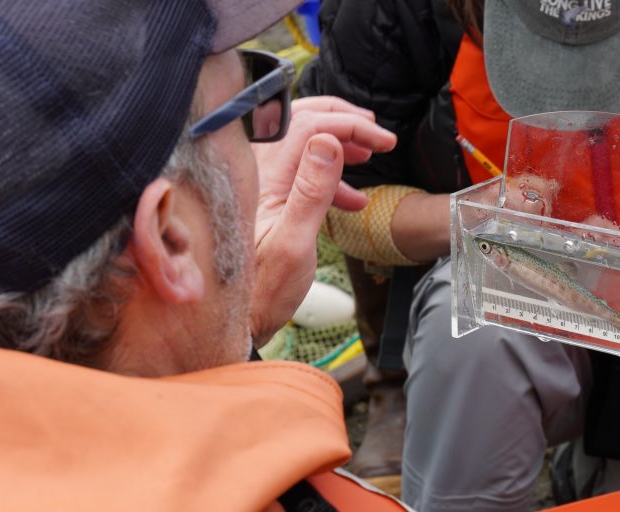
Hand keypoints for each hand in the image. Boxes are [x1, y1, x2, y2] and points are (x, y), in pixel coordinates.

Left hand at [249, 96, 396, 344]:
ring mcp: (262, 186)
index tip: (382, 141)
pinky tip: (354, 199)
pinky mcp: (268, 202)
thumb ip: (311, 192)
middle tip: (376, 135)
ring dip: (337, 144)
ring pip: (301, 145)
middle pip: (300, 123)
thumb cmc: (263, 291)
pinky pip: (300, 173)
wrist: (237, 320)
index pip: (307, 126)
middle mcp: (257, 174)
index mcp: (262, 178)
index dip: (348, 126)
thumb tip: (329, 142)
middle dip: (342, 122)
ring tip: (368, 156)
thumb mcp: (294, 245)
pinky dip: (330, 178)